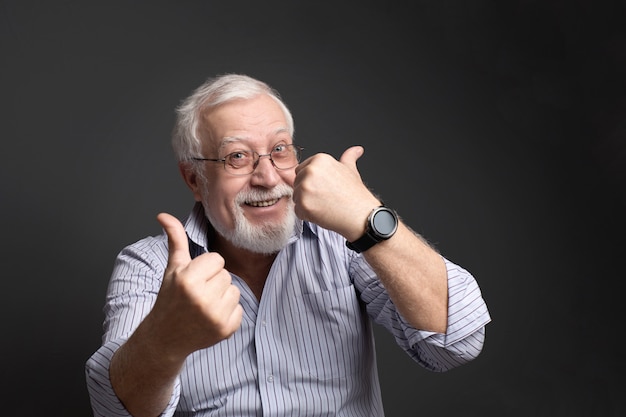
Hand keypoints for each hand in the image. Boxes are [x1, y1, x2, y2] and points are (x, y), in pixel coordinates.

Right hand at [146, 213, 242, 360]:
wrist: (166, 337)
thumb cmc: (170, 298)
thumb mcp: (172, 268)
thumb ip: (175, 239)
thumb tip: (163, 215)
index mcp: (189, 280)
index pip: (217, 260)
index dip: (206, 268)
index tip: (194, 280)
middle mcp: (202, 298)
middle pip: (226, 275)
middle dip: (214, 282)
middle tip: (197, 294)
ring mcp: (215, 316)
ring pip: (234, 290)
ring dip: (222, 296)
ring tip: (204, 305)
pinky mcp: (226, 329)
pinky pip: (239, 309)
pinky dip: (228, 313)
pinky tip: (210, 318)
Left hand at [293, 146, 380, 240]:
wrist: (361, 215)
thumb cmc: (355, 195)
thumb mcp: (351, 170)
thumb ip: (349, 157)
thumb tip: (356, 150)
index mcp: (319, 160)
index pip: (301, 170)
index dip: (311, 181)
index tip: (323, 187)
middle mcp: (310, 171)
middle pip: (297, 183)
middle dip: (307, 192)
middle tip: (325, 198)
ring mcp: (305, 188)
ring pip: (296, 197)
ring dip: (307, 204)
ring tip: (325, 205)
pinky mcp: (303, 204)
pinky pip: (298, 210)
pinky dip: (307, 215)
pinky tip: (322, 213)